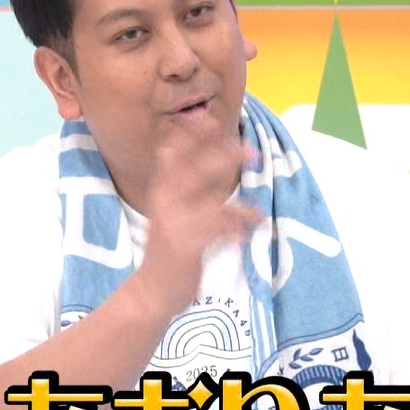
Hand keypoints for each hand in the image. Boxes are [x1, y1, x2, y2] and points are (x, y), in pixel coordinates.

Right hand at [131, 121, 261, 319]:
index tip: (210, 118)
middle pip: (194, 170)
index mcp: (161, 191)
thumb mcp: (167, 211)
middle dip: (223, 157)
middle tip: (250, 149)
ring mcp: (174, 223)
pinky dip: (237, 228)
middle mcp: (165, 202)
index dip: (191, 135)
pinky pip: (218, 231)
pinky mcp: (186, 245)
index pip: (174, 154)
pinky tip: (252, 226)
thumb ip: (178, 184)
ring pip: (209, 200)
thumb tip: (173, 150)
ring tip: (256, 210)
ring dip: (238, 204)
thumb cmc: (166, 250)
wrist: (153, 290)